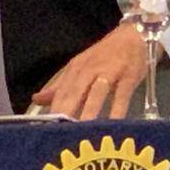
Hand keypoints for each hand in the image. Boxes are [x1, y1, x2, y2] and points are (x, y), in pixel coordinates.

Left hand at [31, 22, 159, 119]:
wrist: (133, 35)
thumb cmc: (104, 55)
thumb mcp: (80, 67)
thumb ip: (59, 86)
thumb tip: (36, 100)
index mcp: (75, 69)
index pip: (61, 92)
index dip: (53, 110)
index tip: (47, 129)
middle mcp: (89, 70)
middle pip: (75, 92)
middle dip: (67, 112)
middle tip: (61, 134)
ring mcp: (109, 72)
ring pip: (96, 93)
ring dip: (89, 111)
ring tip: (83, 131)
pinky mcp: (128, 76)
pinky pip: (121, 96)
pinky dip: (117, 110)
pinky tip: (113, 124)